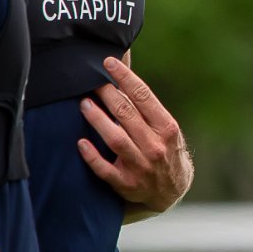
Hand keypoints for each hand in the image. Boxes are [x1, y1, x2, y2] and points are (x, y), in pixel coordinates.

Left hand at [78, 57, 191, 211]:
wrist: (172, 189)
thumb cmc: (164, 148)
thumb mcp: (164, 126)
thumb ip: (145, 105)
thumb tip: (122, 70)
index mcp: (167, 127)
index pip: (144, 96)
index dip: (125, 77)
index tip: (108, 62)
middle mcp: (156, 146)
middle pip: (127, 114)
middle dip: (107, 94)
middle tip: (91, 81)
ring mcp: (141, 166)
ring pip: (116, 139)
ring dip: (97, 120)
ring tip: (84, 104)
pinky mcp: (126, 184)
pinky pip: (105, 169)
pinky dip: (92, 156)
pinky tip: (81, 143)